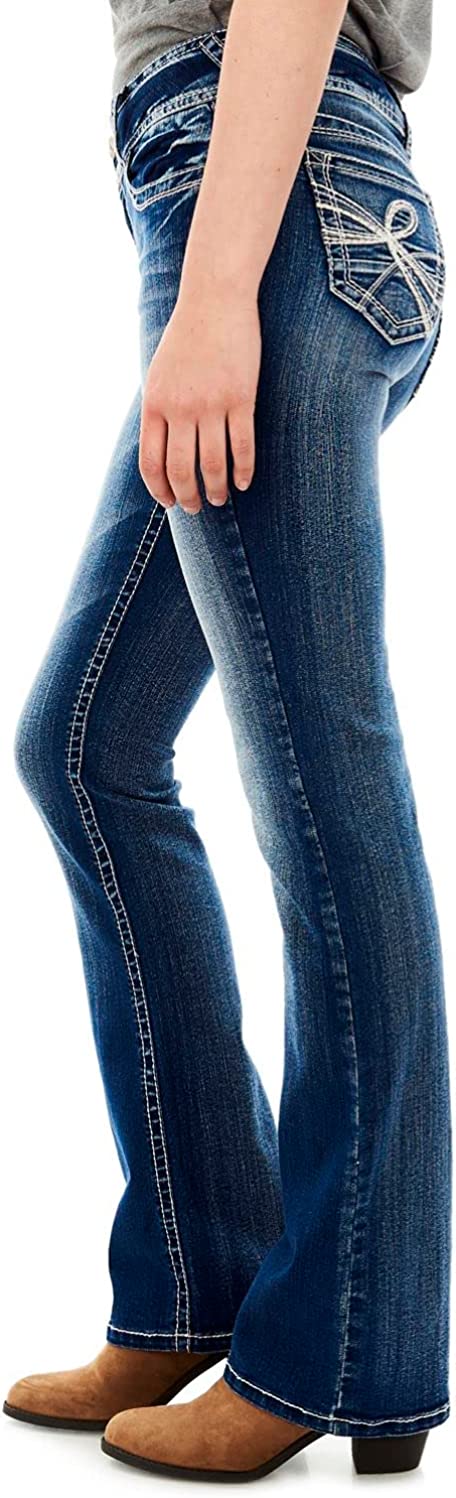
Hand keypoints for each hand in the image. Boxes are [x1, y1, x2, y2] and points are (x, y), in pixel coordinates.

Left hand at [139, 285, 261, 513]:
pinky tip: (244, 482)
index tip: (169, 502)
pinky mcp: (241, 398)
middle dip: (188, 497)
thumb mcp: (159, 375)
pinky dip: (244, 470)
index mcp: (155, 404)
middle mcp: (180, 408)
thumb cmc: (186, 338)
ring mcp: (211, 404)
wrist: (214, 299)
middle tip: (195, 508)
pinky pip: (242, 446)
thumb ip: (158, 412)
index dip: (160, 490)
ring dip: (217, 489)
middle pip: (181, 470)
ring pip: (213, 464)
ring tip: (221, 498)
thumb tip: (161, 452)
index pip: (151, 463)